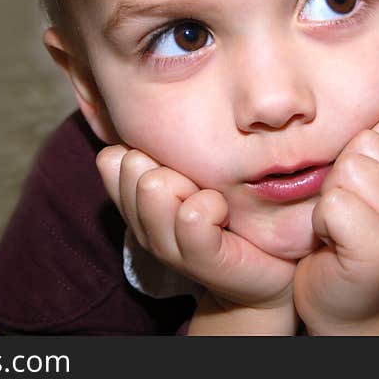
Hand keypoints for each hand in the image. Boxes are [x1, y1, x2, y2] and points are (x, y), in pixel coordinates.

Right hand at [96, 146, 297, 331]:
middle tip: (201, 185)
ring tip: (215, 201)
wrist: (267, 270)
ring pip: (154, 185)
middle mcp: (142, 226)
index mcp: (134, 204)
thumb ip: (165, 149)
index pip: (111, 158)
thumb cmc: (229, 212)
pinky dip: (214, 205)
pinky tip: (225, 215)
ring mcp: (165, 247)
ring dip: (193, 184)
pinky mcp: (199, 260)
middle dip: (173, 162)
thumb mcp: (191, 173)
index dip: (149, 148)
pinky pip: (192, 215)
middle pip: (132, 163)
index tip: (179, 165)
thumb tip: (146, 107)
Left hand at [293, 105, 378, 334]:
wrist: (346, 305)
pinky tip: (333, 243)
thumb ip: (377, 139)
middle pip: (363, 141)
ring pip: (346, 170)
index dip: (361, 145)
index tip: (362, 184)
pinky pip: (334, 203)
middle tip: (347, 210)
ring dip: (329, 198)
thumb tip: (366, 76)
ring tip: (340, 225)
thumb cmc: (347, 234)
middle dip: (339, 173)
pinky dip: (322, 222)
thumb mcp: (369, 180)